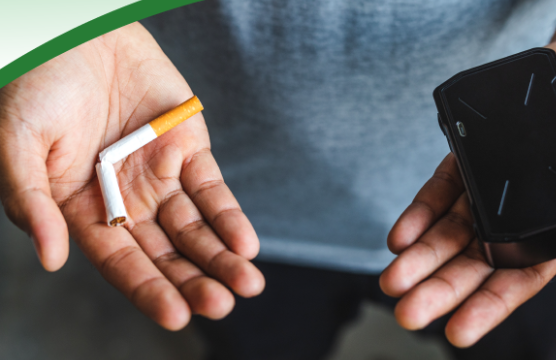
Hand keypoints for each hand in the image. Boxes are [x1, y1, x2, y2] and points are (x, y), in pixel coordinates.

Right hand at [0, 23, 263, 329]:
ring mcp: (160, 175)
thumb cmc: (35, 85)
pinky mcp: (188, 147)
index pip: (122, 262)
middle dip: (194, 281)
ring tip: (247, 284)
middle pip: (165, 253)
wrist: (74, 31)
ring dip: (222, 257)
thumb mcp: (16, 144)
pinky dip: (229, 216)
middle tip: (220, 305)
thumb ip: (30, 201)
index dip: (149, 290)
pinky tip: (245, 243)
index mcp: (83, 210)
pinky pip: (213, 189)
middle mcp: (126, 200)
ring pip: (196, 228)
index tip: (177, 316)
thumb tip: (52, 258)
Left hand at [379, 154, 555, 346]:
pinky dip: (418, 215)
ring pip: (449, 234)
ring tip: (392, 282)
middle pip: (475, 263)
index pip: (522, 276)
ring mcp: (488, 189)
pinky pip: (438, 193)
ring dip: (420, 259)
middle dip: (440, 289)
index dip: (490, 305)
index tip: (458, 330)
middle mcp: (519, 215)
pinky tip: (399, 236)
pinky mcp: (467, 160)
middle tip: (408, 312)